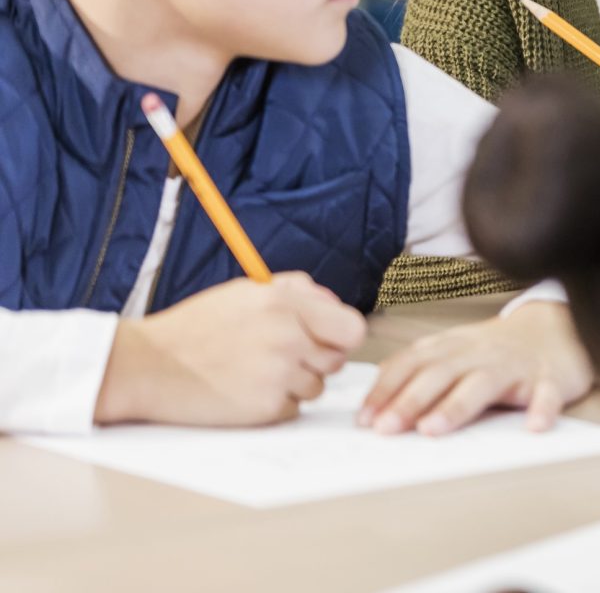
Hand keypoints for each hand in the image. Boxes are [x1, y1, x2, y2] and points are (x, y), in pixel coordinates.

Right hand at [95, 273, 365, 426]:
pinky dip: (274, 405)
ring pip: (316, 387)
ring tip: (253, 373)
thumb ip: (298, 291)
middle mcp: (288, 336)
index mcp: (286, 302)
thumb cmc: (195, 327)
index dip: (341, 338)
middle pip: (336, 361)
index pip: (352, 329)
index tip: (325, 341)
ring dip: (294, 384)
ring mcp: (278, 373)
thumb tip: (335, 305)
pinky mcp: (265, 406)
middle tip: (279, 358)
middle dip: (315, 361)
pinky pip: (292, 409)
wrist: (146, 365)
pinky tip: (243, 391)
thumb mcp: (246, 292)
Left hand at [360, 300, 591, 435]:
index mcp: (453, 347)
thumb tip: (372, 406)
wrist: (559, 328)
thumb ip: (417, 371)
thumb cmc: (497, 350)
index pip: (413, 364)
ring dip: (457, 406)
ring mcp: (516, 366)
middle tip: (387, 428)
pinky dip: (543, 408)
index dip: (386, 389)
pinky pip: (547, 394)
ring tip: (434, 429)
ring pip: (484, 384)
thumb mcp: (453, 351)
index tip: (364, 418)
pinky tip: (534, 427)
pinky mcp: (551, 378)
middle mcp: (480, 354)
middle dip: (411, 400)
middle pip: (441, 374)